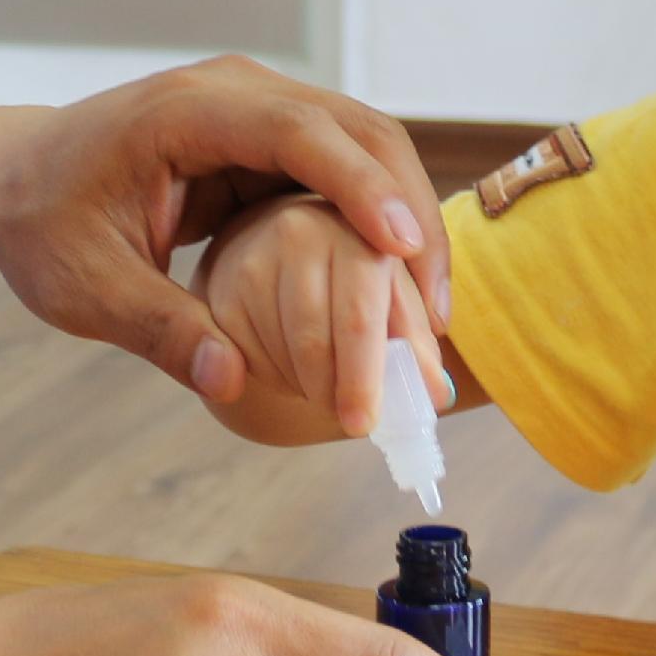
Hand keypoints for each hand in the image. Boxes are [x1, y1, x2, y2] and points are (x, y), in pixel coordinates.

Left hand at [0, 59, 446, 400]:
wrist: (13, 178)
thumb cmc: (40, 224)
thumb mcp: (84, 289)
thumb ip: (161, 331)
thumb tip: (235, 382)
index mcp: (185, 111)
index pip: (296, 131)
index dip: (358, 186)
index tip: (405, 246)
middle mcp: (236, 94)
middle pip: (354, 131)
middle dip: (405, 212)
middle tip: (433, 309)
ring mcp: (260, 111)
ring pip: (364, 150)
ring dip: (403, 221)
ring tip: (428, 313)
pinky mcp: (271, 143)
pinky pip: (344, 174)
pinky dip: (377, 227)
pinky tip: (397, 294)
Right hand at [197, 195, 450, 441]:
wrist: (280, 248)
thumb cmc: (352, 277)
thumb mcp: (395, 297)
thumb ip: (417, 343)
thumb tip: (438, 395)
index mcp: (357, 230)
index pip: (359, 317)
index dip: (362, 377)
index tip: (364, 424)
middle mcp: (297, 233)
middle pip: (314, 346)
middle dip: (335, 393)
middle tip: (353, 416)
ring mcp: (250, 262)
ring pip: (280, 360)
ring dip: (308, 387)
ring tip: (325, 372)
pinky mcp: (217, 294)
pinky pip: (246, 364)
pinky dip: (276, 380)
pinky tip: (290, 360)